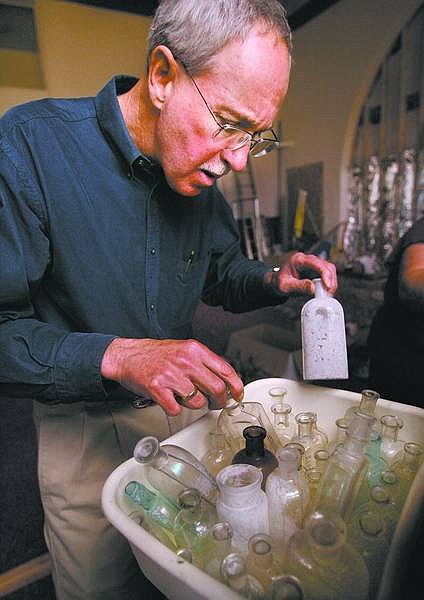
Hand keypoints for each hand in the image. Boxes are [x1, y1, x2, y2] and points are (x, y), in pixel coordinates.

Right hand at [100, 337, 243, 415]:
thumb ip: (203, 362)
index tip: (237, 395)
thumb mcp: (183, 350)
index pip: (225, 369)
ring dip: (193, 405)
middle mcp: (185, 361)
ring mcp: (171, 375)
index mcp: (194, 350)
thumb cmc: (155, 354)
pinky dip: (174, 409)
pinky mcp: (158, 388)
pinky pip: (176, 409)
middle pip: (216, 388)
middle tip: (216, 405)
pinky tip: (169, 400)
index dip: (236, 386)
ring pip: (197, 402)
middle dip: (219, 402)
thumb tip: (224, 380)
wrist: (126, 355)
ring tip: (183, 397)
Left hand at [269, 252, 337, 295]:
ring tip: (328, 294)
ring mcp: (313, 264)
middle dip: (331, 280)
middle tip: (329, 293)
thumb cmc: (279, 282)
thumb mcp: (285, 286)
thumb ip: (298, 286)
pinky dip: (329, 283)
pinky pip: (327, 274)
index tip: (327, 286)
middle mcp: (307, 259)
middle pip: (326, 266)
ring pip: (329, 269)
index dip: (325, 274)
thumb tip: (313, 288)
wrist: (276, 281)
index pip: (316, 263)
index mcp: (298, 260)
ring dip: (332, 282)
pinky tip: (326, 291)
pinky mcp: (316, 269)